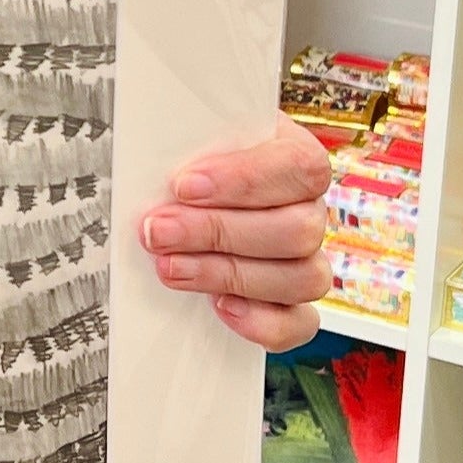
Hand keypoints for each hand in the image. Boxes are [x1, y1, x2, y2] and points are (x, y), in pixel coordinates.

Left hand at [142, 123, 331, 352]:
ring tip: (169, 266)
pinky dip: (261, 322)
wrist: (167, 204)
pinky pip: (298, 324)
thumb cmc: (176, 165)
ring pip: (304, 278)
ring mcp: (305, 260)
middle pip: (300, 229)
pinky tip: (218, 305)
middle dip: (219, 232)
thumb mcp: (177, 138)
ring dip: (228, 274)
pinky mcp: (289, 305)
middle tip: (159, 231)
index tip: (183, 186)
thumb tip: (154, 151)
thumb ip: (181, 139)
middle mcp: (308, 208)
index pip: (300, 166)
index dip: (245, 179)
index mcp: (292, 154)